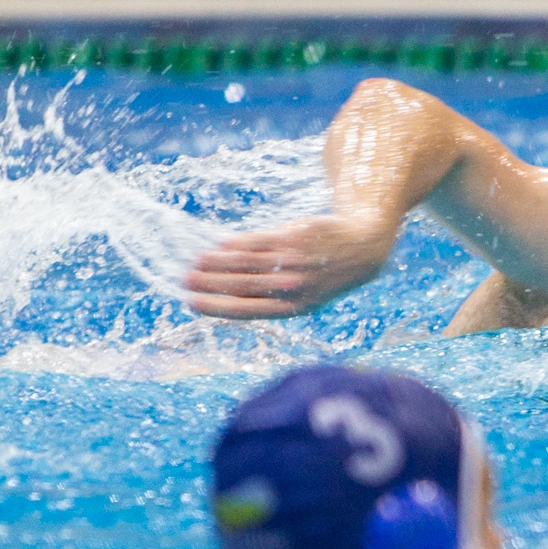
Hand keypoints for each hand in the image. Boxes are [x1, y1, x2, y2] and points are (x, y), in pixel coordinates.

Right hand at [184, 216, 394, 318]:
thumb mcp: (304, 296)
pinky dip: (235, 244)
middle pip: (243, 285)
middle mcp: (294, 286)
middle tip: (185, 279)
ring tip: (196, 261)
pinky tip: (219, 244)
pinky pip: (258, 242)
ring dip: (216, 262)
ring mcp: (294, 261)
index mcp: (295, 307)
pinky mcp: (295, 238)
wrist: (362, 248)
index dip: (218, 307)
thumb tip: (227, 296)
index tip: (192, 303)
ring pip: (246, 262)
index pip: (248, 310)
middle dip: (210, 283)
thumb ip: (271, 297)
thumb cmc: (324, 276)